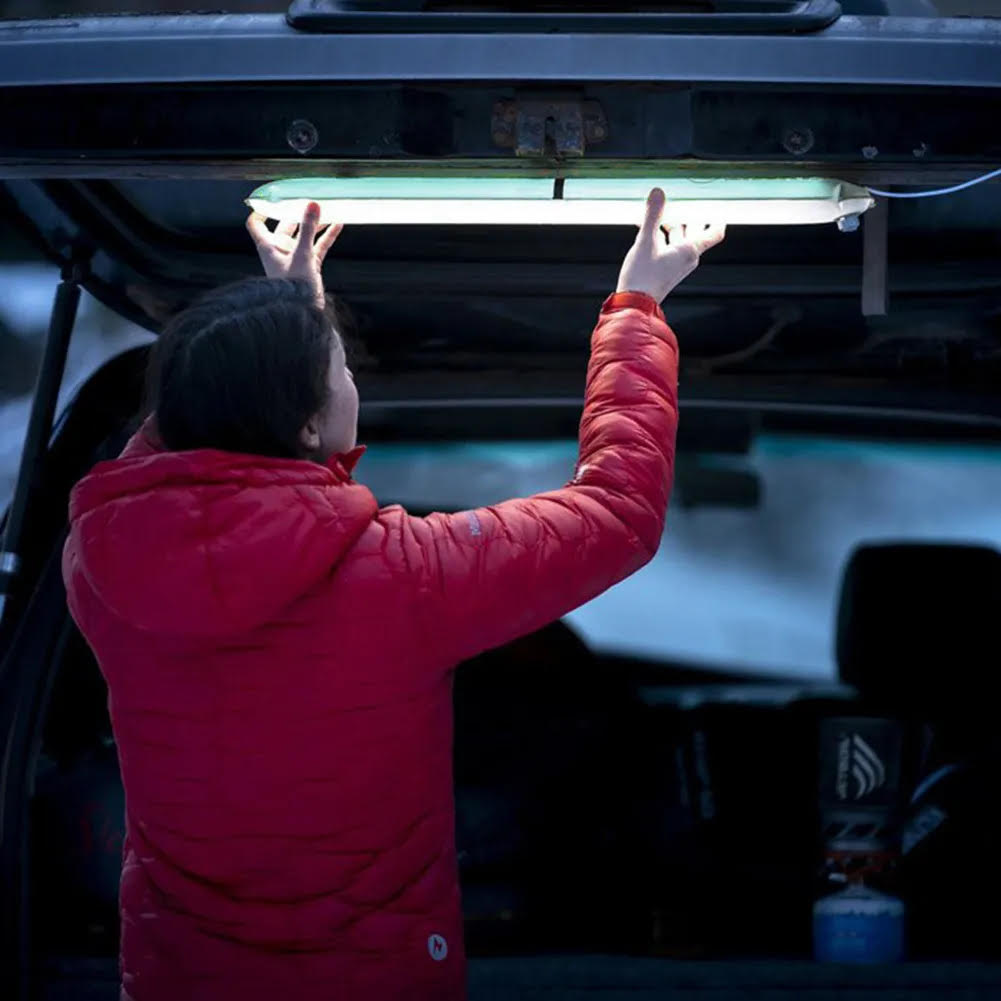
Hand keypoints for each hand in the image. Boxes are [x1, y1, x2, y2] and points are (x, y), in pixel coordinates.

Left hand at [246, 202, 342, 308]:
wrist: (303, 314)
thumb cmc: (294, 287)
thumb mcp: (302, 254)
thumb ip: (308, 229)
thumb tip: (313, 205)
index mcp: (269, 247)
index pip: (256, 224)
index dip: (261, 211)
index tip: (272, 200)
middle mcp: (280, 251)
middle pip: (285, 226)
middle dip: (297, 214)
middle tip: (308, 201)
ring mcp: (295, 258)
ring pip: (305, 236)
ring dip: (315, 224)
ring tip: (327, 210)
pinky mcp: (309, 266)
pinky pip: (318, 247)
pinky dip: (327, 236)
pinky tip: (337, 225)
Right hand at [616, 188, 725, 303]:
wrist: (634, 303)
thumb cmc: (643, 278)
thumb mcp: (645, 242)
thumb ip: (652, 215)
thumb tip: (658, 192)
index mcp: (689, 250)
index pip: (715, 232)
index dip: (717, 217)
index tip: (715, 205)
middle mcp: (687, 258)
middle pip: (695, 231)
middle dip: (687, 216)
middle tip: (680, 202)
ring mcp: (676, 264)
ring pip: (680, 238)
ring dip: (671, 225)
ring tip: (657, 214)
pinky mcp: (665, 269)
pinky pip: (669, 247)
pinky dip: (661, 236)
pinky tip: (647, 231)